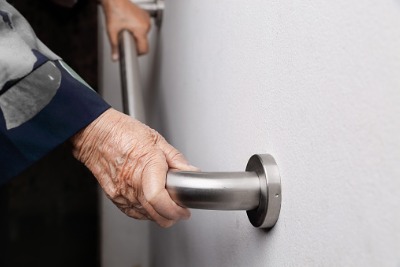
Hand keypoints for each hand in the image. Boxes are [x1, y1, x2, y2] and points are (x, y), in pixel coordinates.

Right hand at [71, 109, 196, 226]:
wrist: (96, 135)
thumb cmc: (122, 132)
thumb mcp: (156, 140)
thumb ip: (176, 159)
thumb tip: (191, 172)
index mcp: (147, 166)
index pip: (160, 199)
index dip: (175, 210)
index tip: (184, 209)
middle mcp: (132, 183)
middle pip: (156, 215)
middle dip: (172, 216)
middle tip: (180, 209)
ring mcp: (121, 193)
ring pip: (146, 216)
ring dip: (160, 214)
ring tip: (166, 201)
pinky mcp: (114, 197)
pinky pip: (134, 212)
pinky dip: (146, 212)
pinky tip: (151, 202)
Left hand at [101, 0, 150, 59]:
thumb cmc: (114, 10)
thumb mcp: (112, 31)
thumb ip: (115, 46)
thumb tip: (115, 57)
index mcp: (141, 29)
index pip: (145, 49)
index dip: (137, 53)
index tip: (131, 51)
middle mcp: (146, 24)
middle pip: (144, 42)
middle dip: (135, 42)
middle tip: (125, 36)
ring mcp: (147, 19)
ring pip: (144, 35)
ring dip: (136, 36)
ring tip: (127, 29)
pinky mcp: (146, 16)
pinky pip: (144, 28)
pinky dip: (138, 29)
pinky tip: (130, 25)